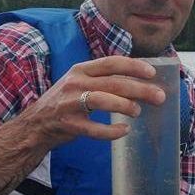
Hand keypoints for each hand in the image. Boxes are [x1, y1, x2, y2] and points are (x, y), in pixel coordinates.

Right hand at [24, 55, 165, 145]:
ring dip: (126, 106)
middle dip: (140, 89)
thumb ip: (101, 79)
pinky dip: (112, 131)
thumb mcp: (78, 82)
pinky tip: (123, 130)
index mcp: (80, 70)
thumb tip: (137, 81)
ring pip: (104, 100)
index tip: (152, 73)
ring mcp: (71, 103)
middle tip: (159, 97)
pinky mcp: (69, 124)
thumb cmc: (63, 103)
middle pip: (114, 82)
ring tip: (138, 112)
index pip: (111, 63)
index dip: (134, 67)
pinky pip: (95, 129)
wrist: (35, 125)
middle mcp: (75, 83)